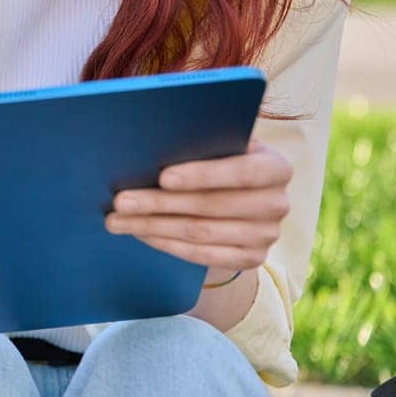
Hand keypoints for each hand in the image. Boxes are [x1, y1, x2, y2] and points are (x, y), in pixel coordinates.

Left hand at [105, 139, 292, 271]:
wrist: (242, 191)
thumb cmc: (221, 156)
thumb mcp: (221, 142)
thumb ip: (200, 139)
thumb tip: (152, 138)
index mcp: (276, 167)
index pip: (241, 172)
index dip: (202, 175)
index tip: (163, 177)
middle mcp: (278, 204)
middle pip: (211, 206)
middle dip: (160, 203)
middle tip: (121, 201)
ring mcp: (267, 235)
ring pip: (200, 233)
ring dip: (153, 226)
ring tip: (117, 220)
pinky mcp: (253, 259)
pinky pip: (202, 255)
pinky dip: (166, 244)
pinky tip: (140, 234)